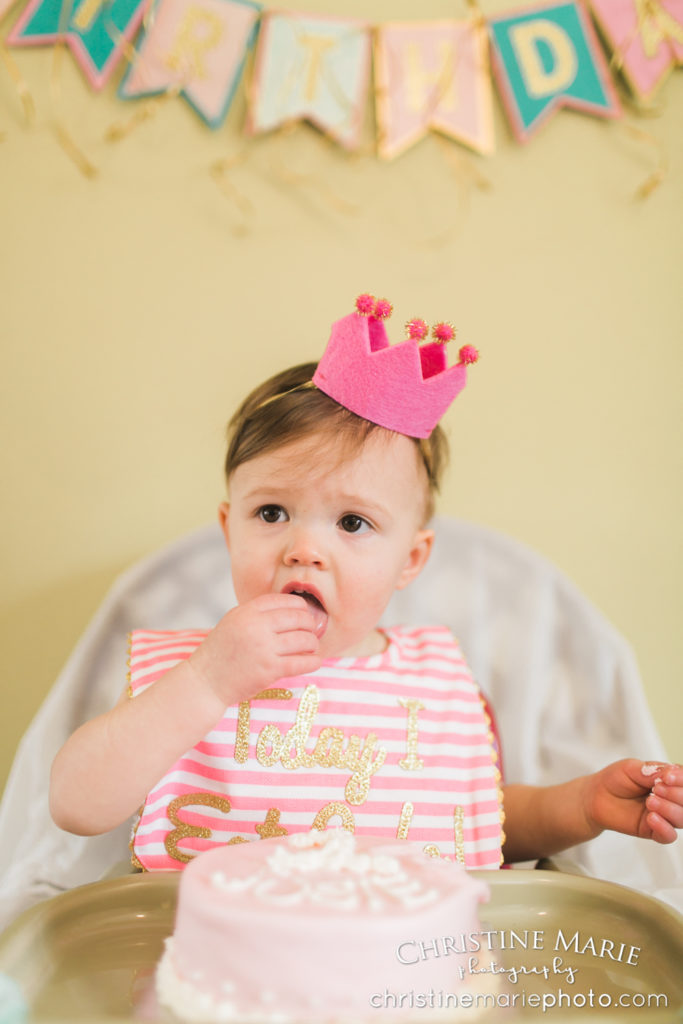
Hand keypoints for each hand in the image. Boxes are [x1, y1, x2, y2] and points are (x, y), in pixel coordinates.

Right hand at [187, 594, 321, 706]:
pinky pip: (302, 662)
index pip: (283, 600)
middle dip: (309, 624)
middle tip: (311, 631)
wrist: (205, 682)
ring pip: (304, 639)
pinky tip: (315, 661)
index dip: (300, 606)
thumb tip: (289, 610)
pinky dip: (313, 661)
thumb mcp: (233, 622)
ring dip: (312, 643)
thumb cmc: (220, 653)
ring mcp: (264, 648)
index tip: (304, 613)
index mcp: (246, 612)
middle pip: (298, 617)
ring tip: (311, 647)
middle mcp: (256, 626)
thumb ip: (256, 614)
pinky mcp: (270, 669)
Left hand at [585, 759, 682, 844]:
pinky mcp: (653, 830)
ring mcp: (663, 816)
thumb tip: (669, 772)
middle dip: (676, 794)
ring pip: (681, 819)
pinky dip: (664, 827)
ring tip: (650, 801)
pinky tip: (651, 818)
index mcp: (669, 780)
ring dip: (669, 809)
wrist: (596, 797)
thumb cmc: (615, 780)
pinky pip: (668, 835)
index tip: (668, 777)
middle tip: (657, 788)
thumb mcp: (631, 768)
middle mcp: (670, 799)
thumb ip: (651, 770)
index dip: (681, 779)